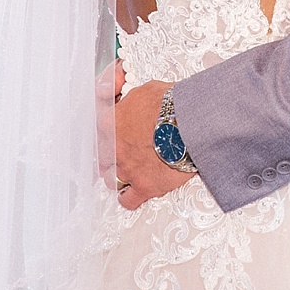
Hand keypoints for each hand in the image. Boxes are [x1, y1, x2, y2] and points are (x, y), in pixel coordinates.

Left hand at [114, 79, 191, 208]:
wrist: (191, 123)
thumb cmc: (172, 104)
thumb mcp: (145, 90)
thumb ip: (131, 99)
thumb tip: (129, 99)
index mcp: (110, 122)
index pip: (98, 129)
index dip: (107, 131)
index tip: (115, 132)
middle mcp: (114, 148)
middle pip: (102, 156)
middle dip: (111, 155)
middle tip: (123, 152)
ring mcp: (127, 169)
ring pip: (111, 179)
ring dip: (119, 175)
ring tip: (131, 171)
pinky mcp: (144, 186)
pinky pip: (128, 199)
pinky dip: (129, 197)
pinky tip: (133, 193)